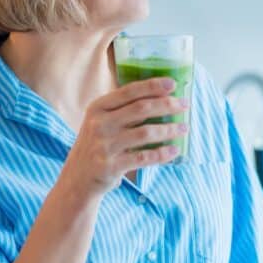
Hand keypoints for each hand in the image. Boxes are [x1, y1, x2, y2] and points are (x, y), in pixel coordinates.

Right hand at [59, 77, 188, 197]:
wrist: (78, 178)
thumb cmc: (97, 145)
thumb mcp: (101, 122)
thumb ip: (123, 110)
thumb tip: (160, 98)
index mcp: (98, 108)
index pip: (129, 92)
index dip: (152, 86)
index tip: (173, 84)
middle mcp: (99, 124)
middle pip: (141, 109)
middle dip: (167, 105)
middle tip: (185, 105)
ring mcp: (104, 146)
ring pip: (145, 133)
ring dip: (169, 129)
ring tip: (184, 128)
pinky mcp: (110, 166)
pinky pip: (143, 157)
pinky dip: (162, 154)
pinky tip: (175, 150)